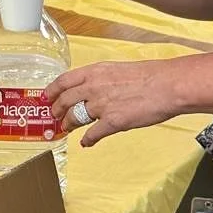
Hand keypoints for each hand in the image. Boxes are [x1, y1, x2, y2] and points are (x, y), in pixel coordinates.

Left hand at [45, 60, 177, 147]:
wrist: (166, 85)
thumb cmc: (148, 75)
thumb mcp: (117, 69)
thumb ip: (102, 79)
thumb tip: (93, 87)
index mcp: (94, 72)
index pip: (63, 81)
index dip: (52, 91)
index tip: (46, 97)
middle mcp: (93, 87)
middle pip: (65, 101)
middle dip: (56, 110)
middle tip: (54, 116)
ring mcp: (101, 105)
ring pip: (74, 118)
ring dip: (68, 125)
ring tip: (67, 128)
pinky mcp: (112, 122)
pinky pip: (93, 134)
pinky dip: (87, 140)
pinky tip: (86, 143)